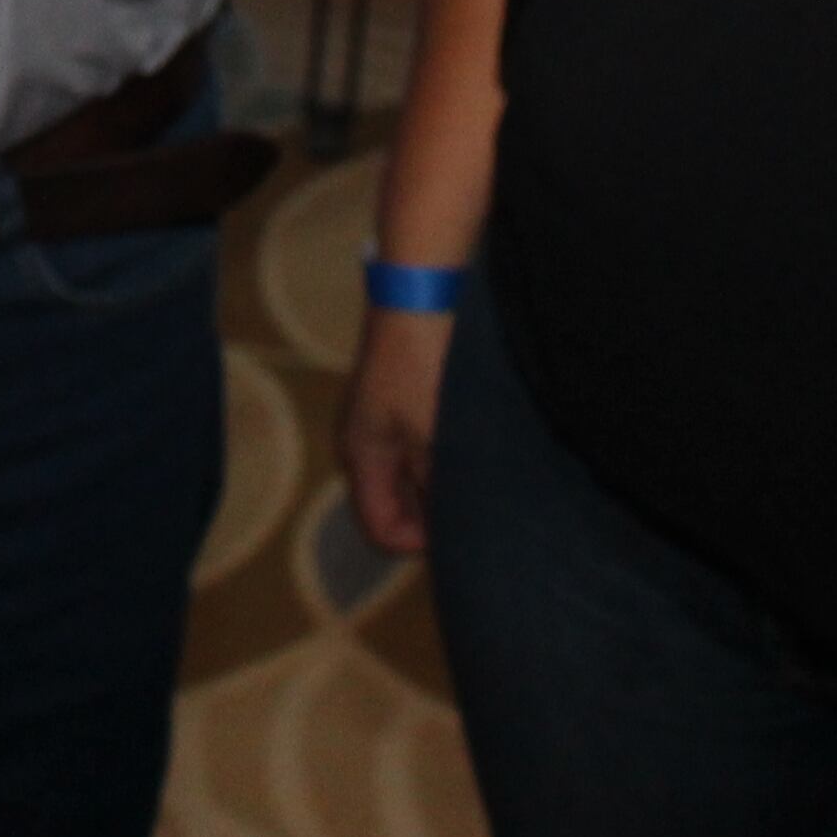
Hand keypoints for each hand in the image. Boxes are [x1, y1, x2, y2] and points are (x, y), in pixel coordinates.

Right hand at [339, 304, 450, 556]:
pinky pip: (416, 450)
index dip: (420, 542)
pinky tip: (469, 443)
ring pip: (407, 478)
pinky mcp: (397, 401)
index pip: (380, 529)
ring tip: (475, 471)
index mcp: (361, 457)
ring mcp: (378, 421)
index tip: (460, 526)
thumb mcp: (435, 435)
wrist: (421, 294)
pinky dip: (440, 457)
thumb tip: (454, 524)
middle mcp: (361, 444)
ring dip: (438, 483)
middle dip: (430, 513)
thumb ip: (439, 485)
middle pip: (391, 506)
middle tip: (473, 502)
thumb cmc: (423, 366)